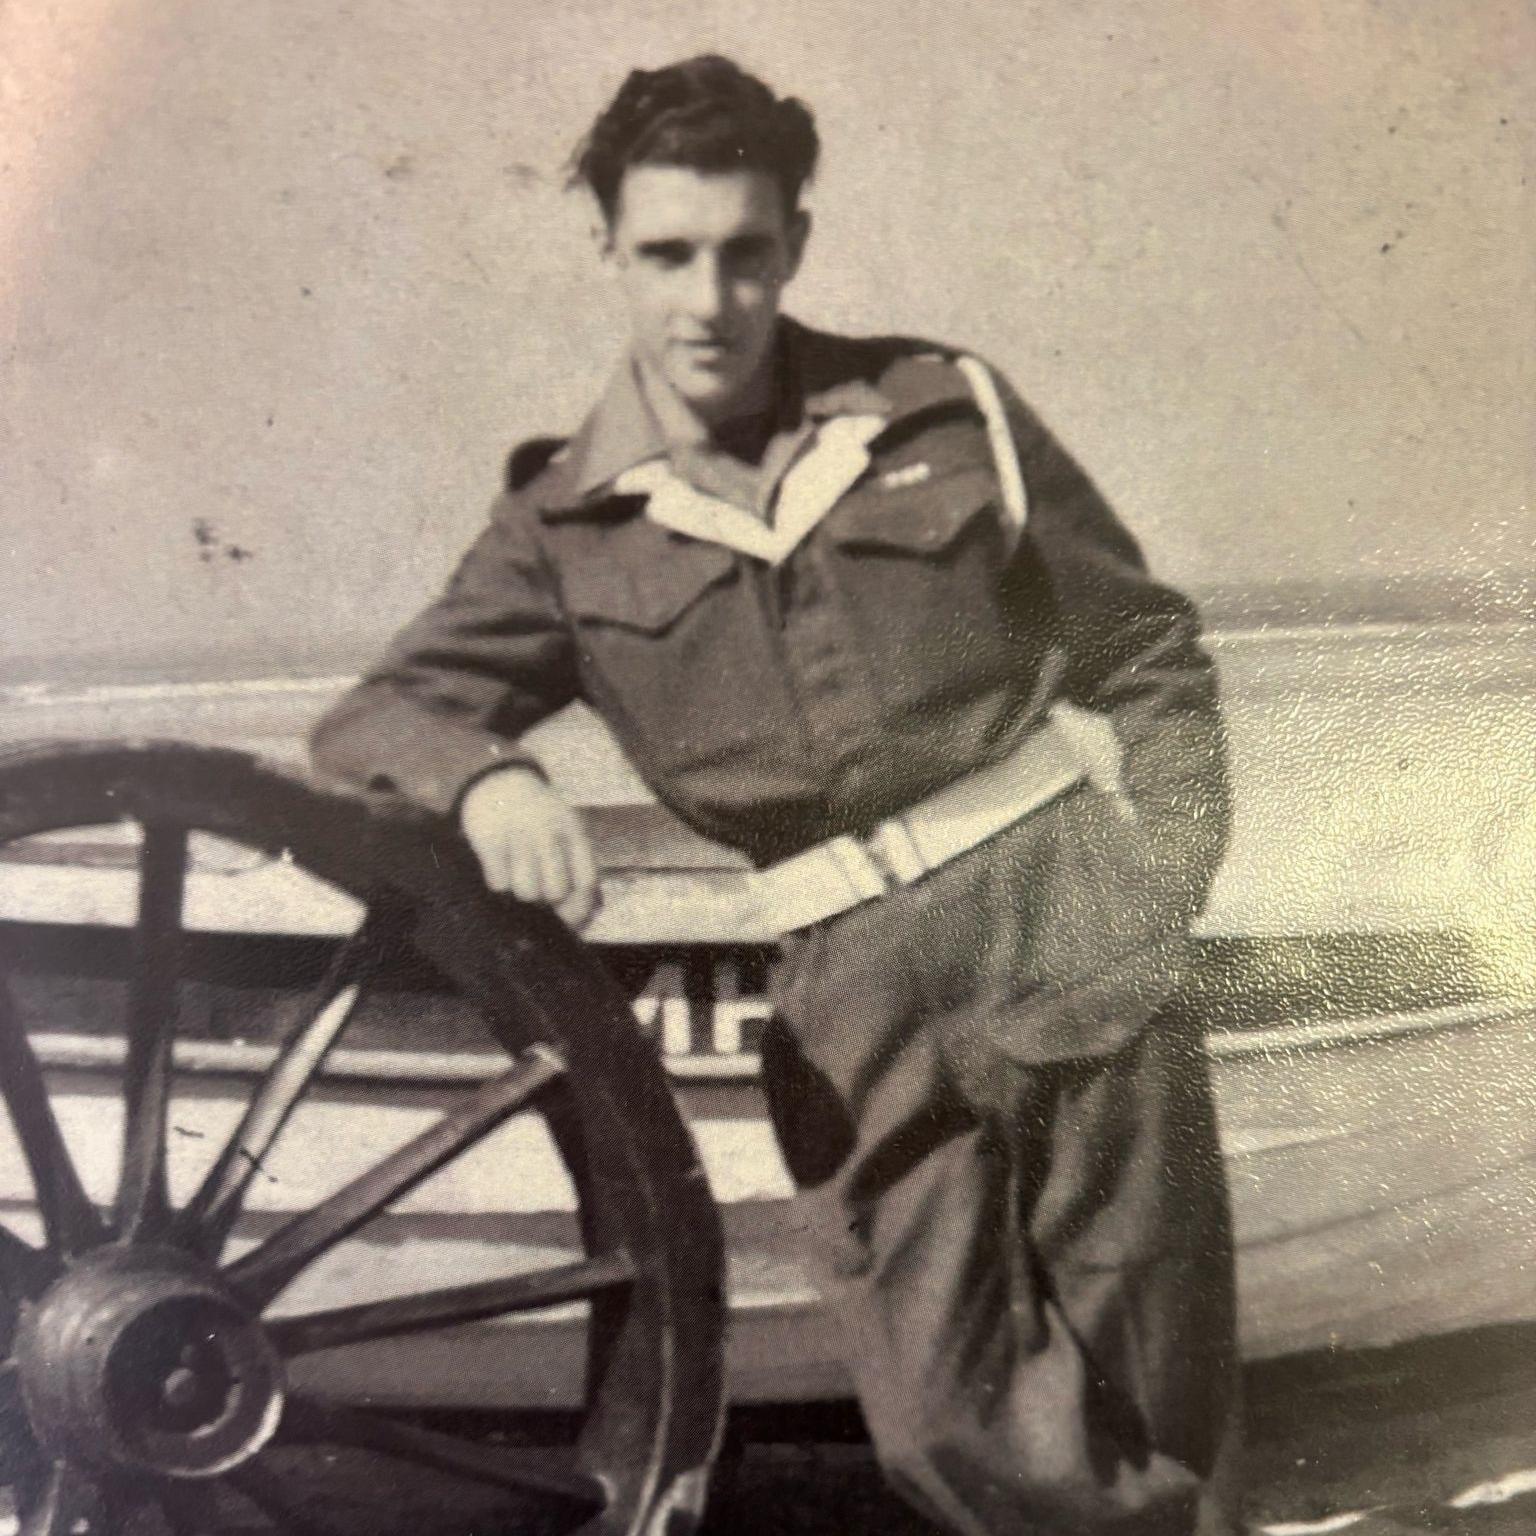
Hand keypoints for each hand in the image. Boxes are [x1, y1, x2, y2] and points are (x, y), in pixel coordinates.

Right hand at [457, 767, 600, 929]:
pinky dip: (498, 881)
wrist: (500, 783)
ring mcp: (520, 836)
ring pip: (527, 892)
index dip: (580, 905)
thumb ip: (577, 867)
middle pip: (556, 891)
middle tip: (536, 885)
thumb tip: (581, 916)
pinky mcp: (490, 840)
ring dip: (521, 891)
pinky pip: (499, 884)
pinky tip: (500, 864)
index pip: (586, 881)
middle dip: (546, 898)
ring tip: (517, 873)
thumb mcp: (567, 831)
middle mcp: (550, 833)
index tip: (567, 915)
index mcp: (574, 832)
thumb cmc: (539, 819)